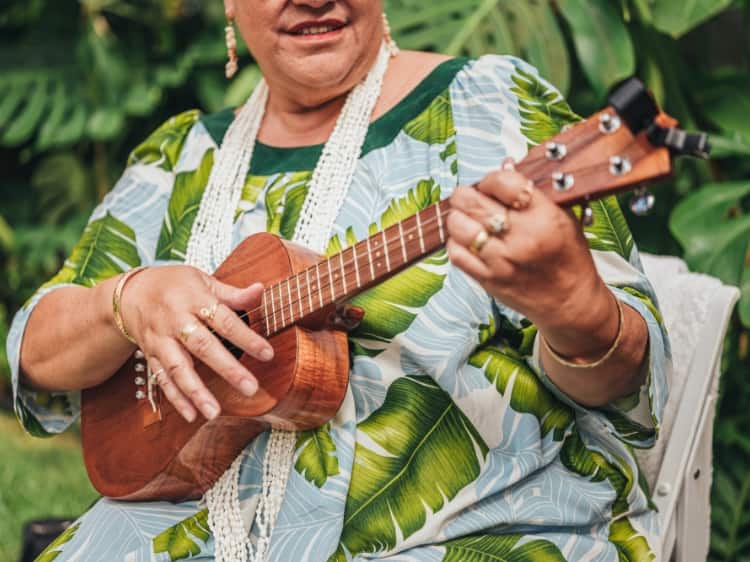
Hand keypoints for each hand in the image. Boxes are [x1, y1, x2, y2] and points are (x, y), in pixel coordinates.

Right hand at [120, 265, 272, 421]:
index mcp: (193, 299)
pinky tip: (192, 415)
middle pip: (202, 346)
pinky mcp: (151, 355)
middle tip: (250, 387)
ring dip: (196, 391)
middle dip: (227, 368)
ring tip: (214, 412)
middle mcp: (175, 320)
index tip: (268, 354)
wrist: (131, 293)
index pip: (224, 320)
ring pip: (178, 367)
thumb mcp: (203, 280)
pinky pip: (162, 379)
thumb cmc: (175, 285)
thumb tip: (261, 290)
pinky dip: (175, 398)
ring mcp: (160, 340)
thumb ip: (232, 293)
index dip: (246, 338)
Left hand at [446, 163, 618, 357]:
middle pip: (471, 201)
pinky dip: (456, 242)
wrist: (569, 302)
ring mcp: (501, 260)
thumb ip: (533, 193)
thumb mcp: (562, 217)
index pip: (503, 181)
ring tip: (467, 219)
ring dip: (457, 217)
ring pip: (457, 225)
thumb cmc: (567, 256)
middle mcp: (521, 237)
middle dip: (465, 194)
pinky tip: (467, 239)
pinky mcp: (487, 279)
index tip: (490, 183)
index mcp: (544, 217)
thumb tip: (504, 166)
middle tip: (470, 198)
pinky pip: (456, 253)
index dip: (490, 178)